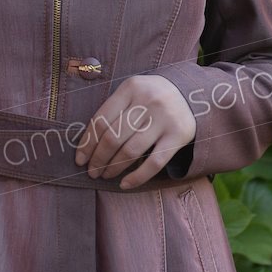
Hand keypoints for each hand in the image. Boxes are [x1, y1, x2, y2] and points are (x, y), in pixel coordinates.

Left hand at [75, 75, 195, 189]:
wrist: (190, 93)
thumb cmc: (151, 97)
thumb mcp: (132, 93)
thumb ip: (113, 111)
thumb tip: (87, 145)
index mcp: (131, 88)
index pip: (101, 120)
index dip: (87, 143)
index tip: (80, 159)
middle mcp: (148, 101)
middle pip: (113, 137)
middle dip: (98, 159)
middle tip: (92, 172)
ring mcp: (165, 118)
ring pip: (131, 151)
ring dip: (113, 168)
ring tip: (105, 175)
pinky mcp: (179, 135)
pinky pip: (154, 162)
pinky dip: (137, 177)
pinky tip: (124, 184)